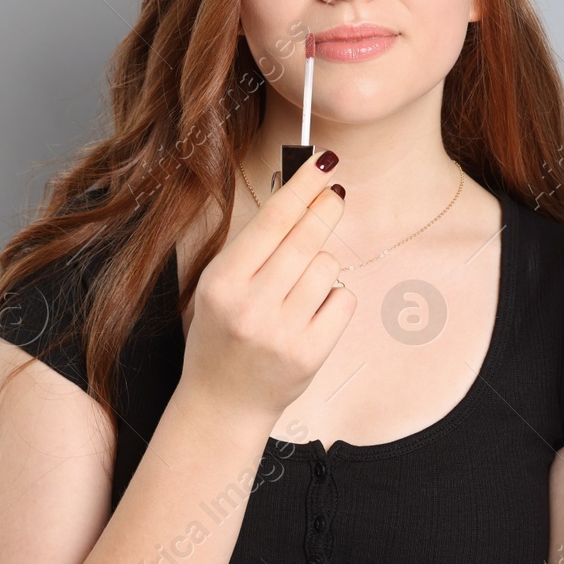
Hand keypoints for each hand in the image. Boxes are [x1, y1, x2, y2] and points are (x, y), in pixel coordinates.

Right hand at [180, 150, 357, 426]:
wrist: (222, 402)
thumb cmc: (223, 332)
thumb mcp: (221, 285)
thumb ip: (256, 244)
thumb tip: (303, 192)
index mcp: (222, 282)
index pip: (272, 220)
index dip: (303, 185)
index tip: (324, 161)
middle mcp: (250, 306)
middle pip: (306, 237)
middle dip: (326, 208)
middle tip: (335, 194)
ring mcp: (282, 332)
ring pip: (328, 267)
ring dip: (322, 266)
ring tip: (299, 288)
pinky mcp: (311, 354)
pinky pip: (343, 300)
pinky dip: (334, 299)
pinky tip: (311, 314)